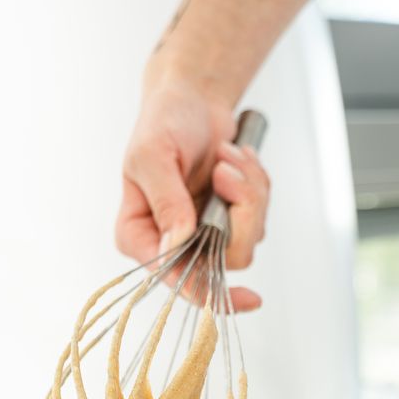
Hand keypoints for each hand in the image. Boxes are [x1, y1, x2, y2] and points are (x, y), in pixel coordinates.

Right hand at [115, 77, 270, 309]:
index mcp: (140, 236)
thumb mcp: (154, 156)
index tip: (246, 299)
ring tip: (230, 158)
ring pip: (246, 241)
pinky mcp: (229, 221)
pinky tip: (238, 159)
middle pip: (221, 263)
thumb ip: (167, 203)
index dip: (209, 293)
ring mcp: (204, 234)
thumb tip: (179, 243)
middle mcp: (172, 243)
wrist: (192, 98)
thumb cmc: (163, 122)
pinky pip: (258, 219)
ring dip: (248, 194)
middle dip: (238, 215)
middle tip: (229, 172)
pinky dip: (256, 185)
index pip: (174, 278)